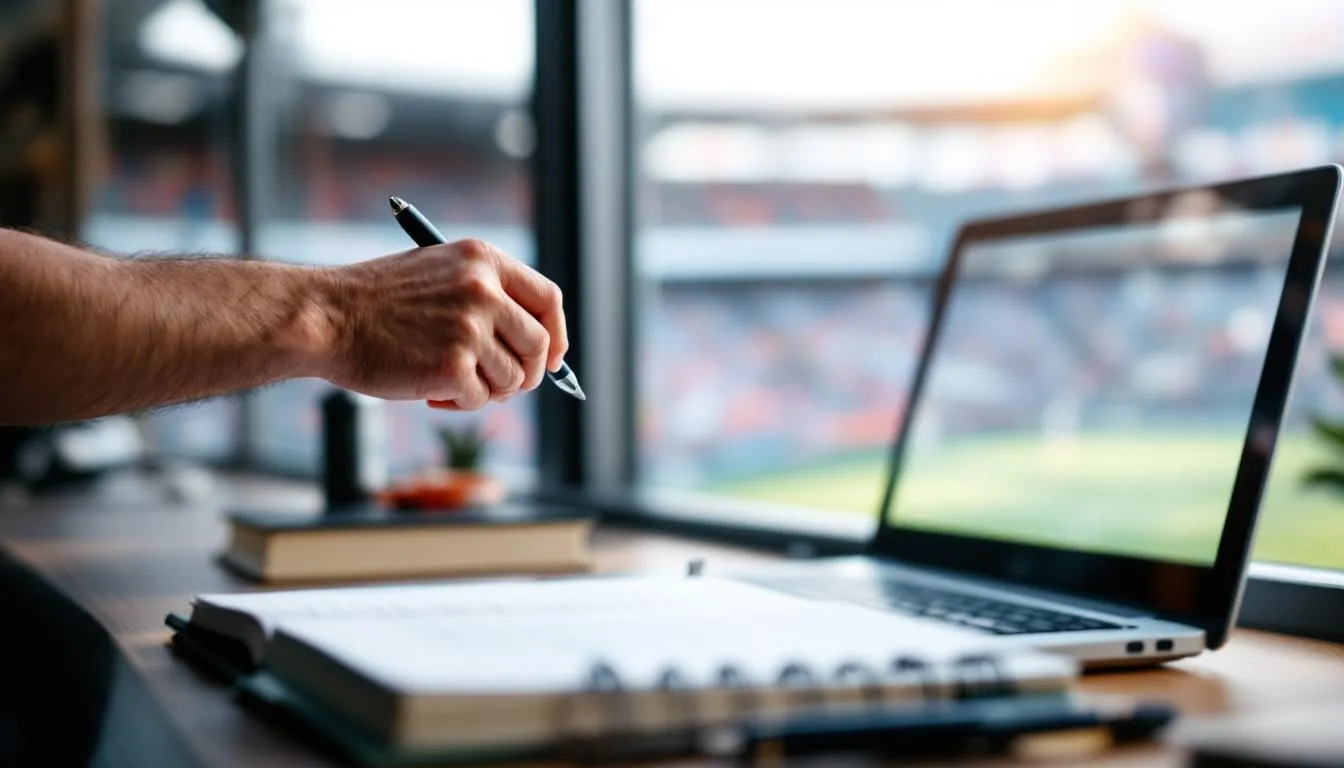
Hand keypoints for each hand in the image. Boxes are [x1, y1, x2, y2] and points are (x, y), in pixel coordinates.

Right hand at [317, 239, 567, 409]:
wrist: (325, 317)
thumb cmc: (375, 302)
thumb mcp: (438, 273)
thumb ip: (484, 295)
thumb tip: (534, 342)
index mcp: (483, 260)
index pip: (548, 298)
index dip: (556, 334)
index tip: (551, 357)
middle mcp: (484, 290)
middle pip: (539, 345)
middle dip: (526, 374)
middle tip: (499, 385)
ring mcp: (470, 328)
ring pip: (512, 379)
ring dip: (486, 390)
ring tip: (449, 383)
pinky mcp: (453, 367)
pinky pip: (479, 399)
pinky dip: (459, 405)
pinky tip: (429, 393)